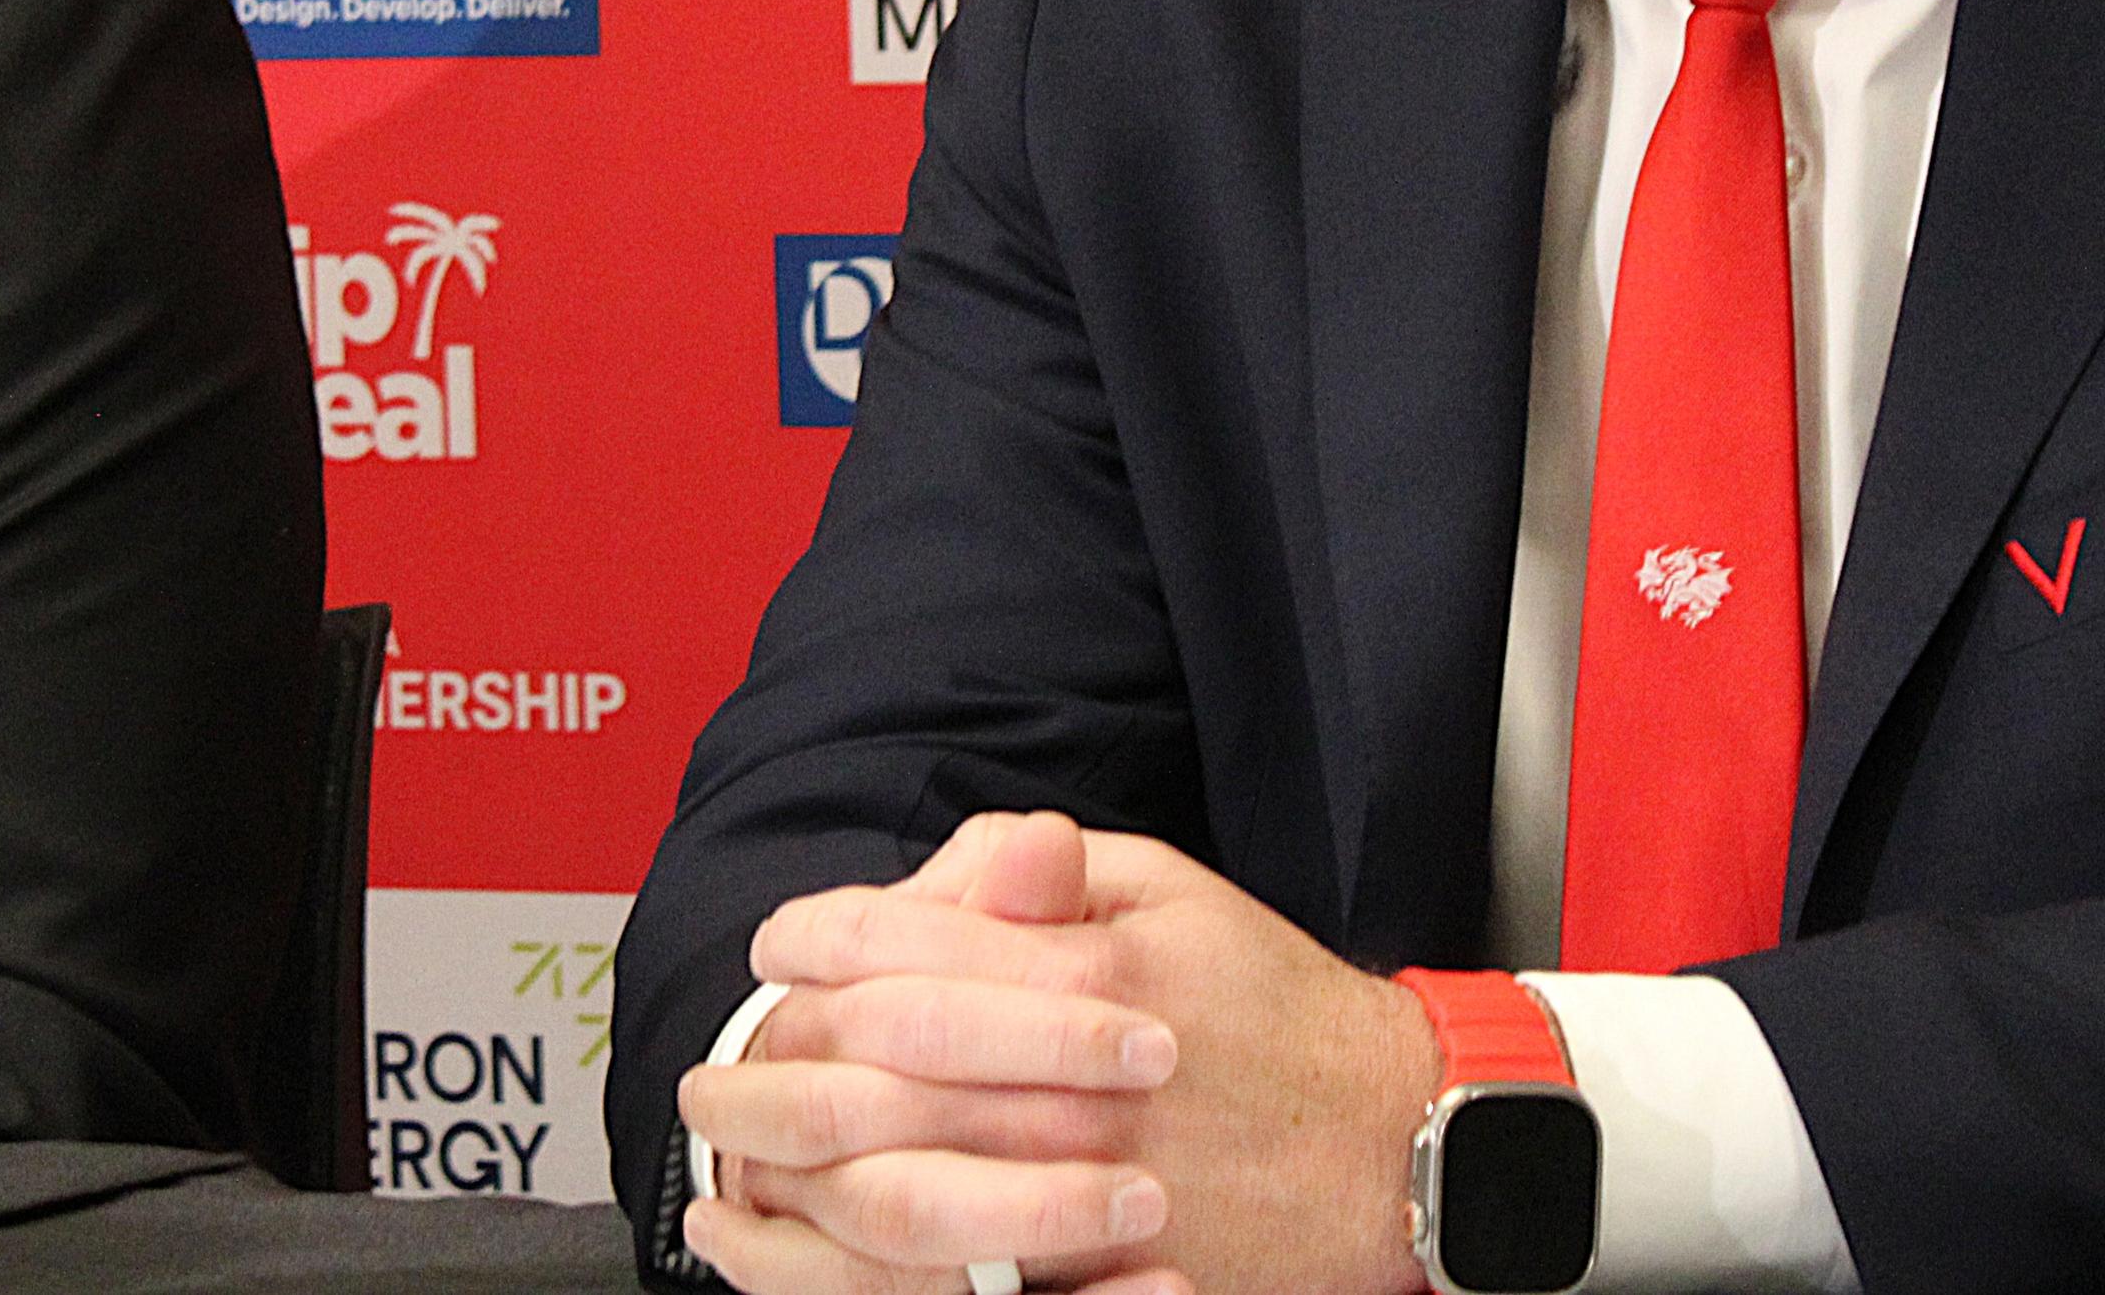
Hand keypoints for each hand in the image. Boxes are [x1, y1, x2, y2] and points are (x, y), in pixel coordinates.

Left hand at [677, 814, 1443, 1294]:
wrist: (1394, 1146)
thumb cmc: (1276, 1013)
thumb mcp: (1177, 898)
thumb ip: (1055, 875)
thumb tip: (969, 853)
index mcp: (1090, 973)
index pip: (906, 947)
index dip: (819, 941)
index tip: (779, 948)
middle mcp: (1075, 1084)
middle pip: (872, 1071)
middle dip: (771, 1063)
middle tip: (710, 1067)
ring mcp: (1079, 1194)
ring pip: (887, 1186)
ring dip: (784, 1163)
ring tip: (723, 1147)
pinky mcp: (1087, 1281)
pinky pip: (938, 1284)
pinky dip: (833, 1270)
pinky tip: (771, 1248)